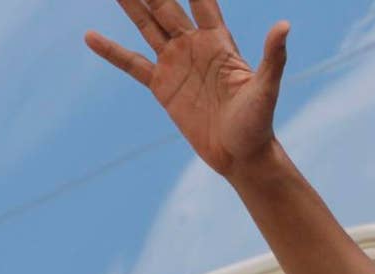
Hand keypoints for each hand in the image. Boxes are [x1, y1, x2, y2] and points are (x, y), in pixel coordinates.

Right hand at [86, 1, 289, 180]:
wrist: (241, 156)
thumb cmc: (258, 123)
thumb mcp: (266, 89)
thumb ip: (273, 57)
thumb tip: (284, 26)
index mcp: (219, 42)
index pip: (201, 1)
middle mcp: (194, 46)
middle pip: (166, 6)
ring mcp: (176, 64)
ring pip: (147, 25)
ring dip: (130, 5)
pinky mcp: (162, 87)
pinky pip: (132, 64)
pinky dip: (111, 51)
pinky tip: (90, 36)